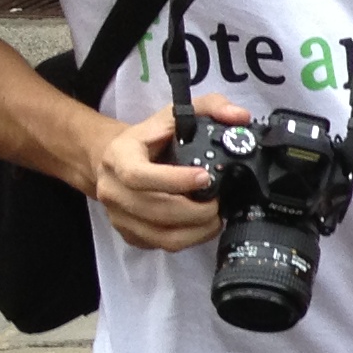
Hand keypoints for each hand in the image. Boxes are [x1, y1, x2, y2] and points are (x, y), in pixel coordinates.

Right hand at [93, 94, 243, 250]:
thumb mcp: (173, 114)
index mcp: (118, 157)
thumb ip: (209, 107)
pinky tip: (203, 225)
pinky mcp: (130, 234)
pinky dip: (188, 239)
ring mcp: (118, 215)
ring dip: (196, 229)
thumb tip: (239, 117)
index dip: (173, 180)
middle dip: (194, 211)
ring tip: (216, 215)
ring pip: (160, 235)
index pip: (138, 175)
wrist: (115, 161)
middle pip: (153, 210)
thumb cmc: (149, 139)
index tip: (205, 177)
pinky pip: (161, 245)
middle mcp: (112, 189)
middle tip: (219, 202)